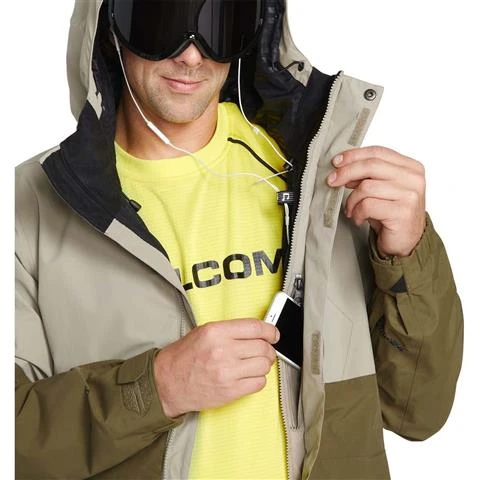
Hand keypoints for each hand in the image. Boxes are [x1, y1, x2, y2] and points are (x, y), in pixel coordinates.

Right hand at [153, 319, 278, 417]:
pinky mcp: (230, 391)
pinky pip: (259, 383)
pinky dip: (258, 379)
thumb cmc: (185, 356)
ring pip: (264, 365)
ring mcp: (227, 372)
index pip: (255, 328)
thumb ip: (230, 330)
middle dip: (268, 349)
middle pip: (263, 347)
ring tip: (255, 364)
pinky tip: (248, 376)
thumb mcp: (204, 331)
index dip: (270, 331)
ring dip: (264, 364)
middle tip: (264, 350)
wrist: (167, 382)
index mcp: (216, 332)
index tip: (273, 334)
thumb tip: (257, 331)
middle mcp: (223, 350)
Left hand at [327, 146, 425, 257]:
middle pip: (371, 165)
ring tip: (351, 210)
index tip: (336, 162)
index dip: (354, 155)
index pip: (378, 152)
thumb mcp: (379, 190)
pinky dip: (357, 212)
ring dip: (352, 200)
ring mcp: (410, 195)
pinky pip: (368, 205)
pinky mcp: (403, 212)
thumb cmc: (391, 215)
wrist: (406, 242)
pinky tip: (359, 218)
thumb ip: (367, 175)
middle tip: (332, 182)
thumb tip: (342, 167)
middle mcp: (413, 178)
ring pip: (366, 187)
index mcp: (410, 167)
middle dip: (346, 172)